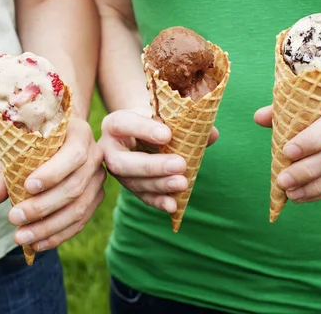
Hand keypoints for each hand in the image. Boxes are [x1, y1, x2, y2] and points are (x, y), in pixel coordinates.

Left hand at [0, 116, 105, 251]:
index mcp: (80, 133)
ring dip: (48, 227)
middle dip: (43, 207)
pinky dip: (58, 235)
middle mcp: (95, 155)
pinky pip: (80, 222)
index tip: (26, 187)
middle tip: (13, 218)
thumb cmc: (35, 139)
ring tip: (21, 237)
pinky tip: (37, 244)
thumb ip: (6, 171)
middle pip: (75, 186)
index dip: (53, 173)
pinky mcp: (96, 198)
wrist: (60, 136)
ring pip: (78, 209)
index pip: (73, 155)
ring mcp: (98, 179)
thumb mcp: (19, 147)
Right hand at [99, 108, 218, 212]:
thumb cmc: (154, 119)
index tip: (167, 135)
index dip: (143, 130)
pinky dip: (158, 201)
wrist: (143, 131)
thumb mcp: (165, 115)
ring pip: (133, 182)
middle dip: (151, 166)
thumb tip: (211, 134)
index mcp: (115, 124)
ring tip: (182, 183)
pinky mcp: (130, 186)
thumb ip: (186, 122)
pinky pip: (142, 196)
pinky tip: (173, 205)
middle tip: (180, 164)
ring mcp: (118, 171)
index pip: (123, 124)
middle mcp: (109, 149)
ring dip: (159, 185)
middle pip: (122, 162)